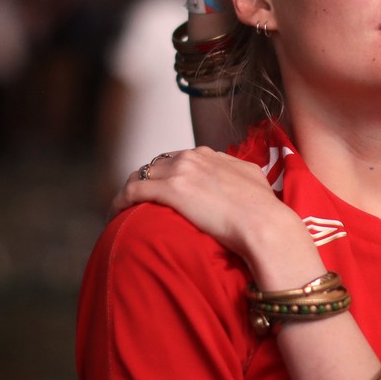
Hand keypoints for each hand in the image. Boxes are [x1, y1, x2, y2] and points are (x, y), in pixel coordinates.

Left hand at [111, 147, 318, 284]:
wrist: (264, 224)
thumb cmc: (264, 211)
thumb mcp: (254, 181)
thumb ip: (240, 175)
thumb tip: (241, 180)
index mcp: (210, 155)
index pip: (177, 158)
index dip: (167, 173)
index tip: (162, 188)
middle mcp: (193, 157)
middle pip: (156, 164)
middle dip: (146, 180)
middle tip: (138, 200)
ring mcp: (181, 172)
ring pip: (141, 174)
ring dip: (130, 190)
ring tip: (122, 208)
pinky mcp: (170, 190)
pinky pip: (133, 191)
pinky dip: (120, 201)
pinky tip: (116, 213)